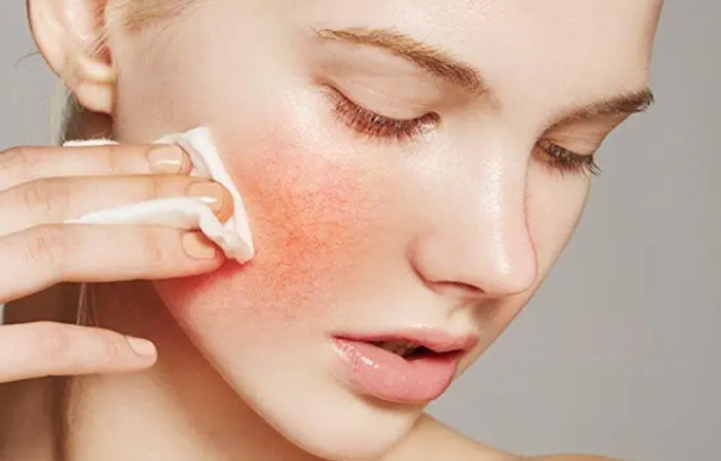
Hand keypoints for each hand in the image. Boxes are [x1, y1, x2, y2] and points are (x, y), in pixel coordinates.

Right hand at [0, 142, 233, 382]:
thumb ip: (14, 227)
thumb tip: (94, 213)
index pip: (30, 169)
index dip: (107, 161)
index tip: (176, 161)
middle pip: (54, 200)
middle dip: (145, 195)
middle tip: (215, 200)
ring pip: (53, 252)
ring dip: (138, 248)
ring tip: (204, 254)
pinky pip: (31, 347)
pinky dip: (91, 347)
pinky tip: (143, 354)